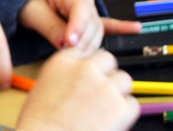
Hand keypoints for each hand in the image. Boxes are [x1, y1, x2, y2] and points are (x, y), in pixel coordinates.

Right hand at [14, 48, 138, 130]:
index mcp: (63, 61)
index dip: (88, 64)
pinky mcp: (121, 107)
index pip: (85, 51)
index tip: (88, 74)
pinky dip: (126, 111)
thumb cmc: (40, 122)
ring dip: (118, 90)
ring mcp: (105, 86)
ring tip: (107, 106)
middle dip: (106, 73)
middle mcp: (86, 69)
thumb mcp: (42, 88)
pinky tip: (112, 119)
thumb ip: (63, 77)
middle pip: (108, 59)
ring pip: (124, 79)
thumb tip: (76, 80)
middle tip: (100, 90)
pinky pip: (132, 103)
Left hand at [18, 0, 141, 50]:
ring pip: (96, 32)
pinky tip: (136, 28)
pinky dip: (118, 28)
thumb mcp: (32, 11)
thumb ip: (50, 27)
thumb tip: (66, 44)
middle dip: (82, 41)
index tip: (70, 42)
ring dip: (88, 45)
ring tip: (78, 57)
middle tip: (69, 55)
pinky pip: (105, 25)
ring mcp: (88, 7)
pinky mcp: (88, 19)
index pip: (80, 9)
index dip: (77, 28)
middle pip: (92, 24)